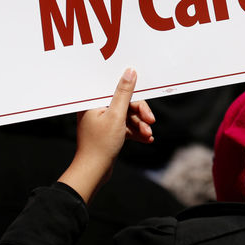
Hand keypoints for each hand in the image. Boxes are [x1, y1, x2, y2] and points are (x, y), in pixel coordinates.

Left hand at [58, 68, 154, 201]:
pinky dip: (136, 132)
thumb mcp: (116, 116)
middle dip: (140, 114)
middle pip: (125, 103)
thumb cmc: (100, 144)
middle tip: (151, 122)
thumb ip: (124, 93)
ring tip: (148, 135)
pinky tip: (147, 139)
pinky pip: (125, 127)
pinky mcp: (108, 132)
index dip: (134, 95)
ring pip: (127, 116)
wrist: (93, 172)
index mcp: (94, 101)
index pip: (118, 90)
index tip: (145, 104)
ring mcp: (102, 121)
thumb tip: (130, 71)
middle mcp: (97, 108)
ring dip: (140, 124)